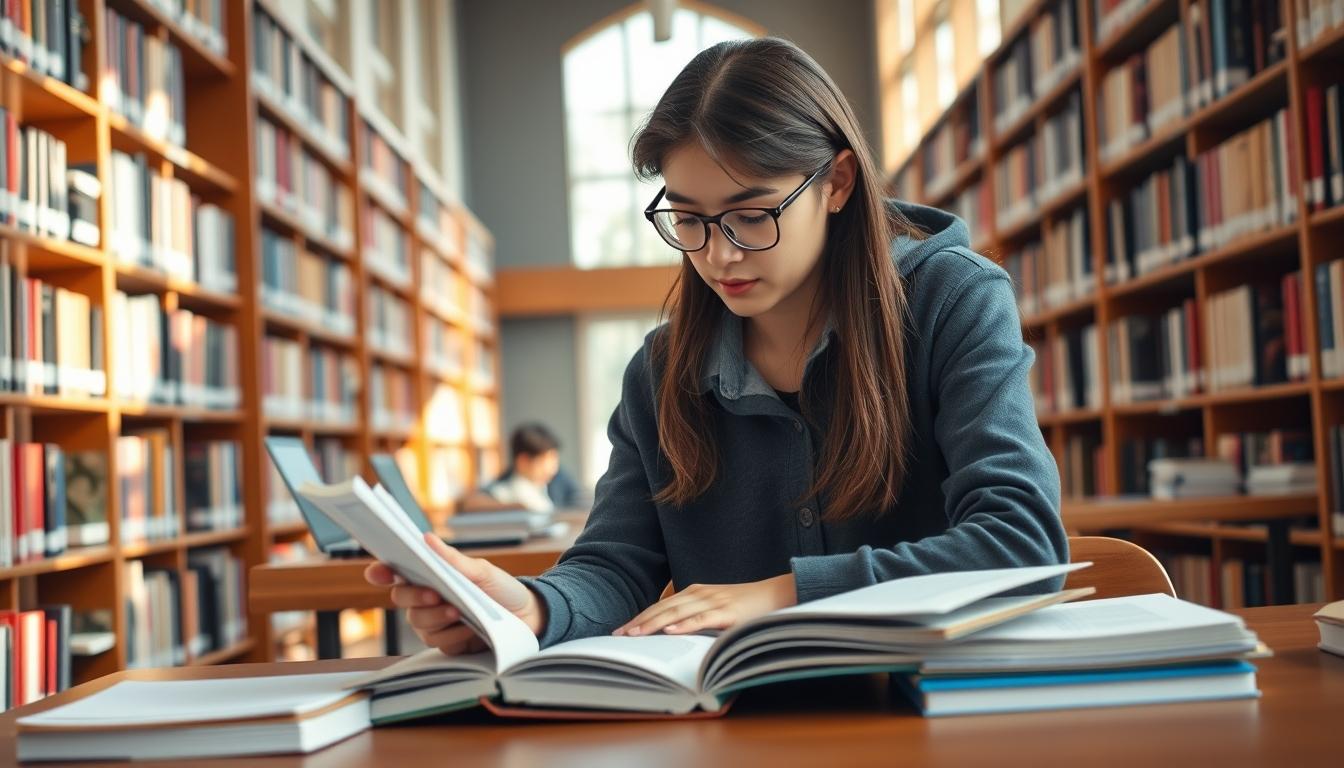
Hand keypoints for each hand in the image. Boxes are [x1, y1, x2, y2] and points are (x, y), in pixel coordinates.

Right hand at [363, 534, 547, 654]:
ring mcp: (435, 623)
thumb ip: (454, 560)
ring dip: (437, 617)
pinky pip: (439, 643)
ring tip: (457, 611)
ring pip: (418, 623)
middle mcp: (427, 600)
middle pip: (402, 599)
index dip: (381, 572)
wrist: (528, 616)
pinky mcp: (448, 644)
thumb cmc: (502, 589)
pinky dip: (453, 635)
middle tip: (433, 593)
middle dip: (415, 596)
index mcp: (431, 576)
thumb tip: (427, 539)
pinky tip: (468, 629)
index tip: (377, 572)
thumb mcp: (482, 571)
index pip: (397, 574)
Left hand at [613, 573, 796, 636]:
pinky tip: (670, 630)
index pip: (660, 606)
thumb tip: (671, 634)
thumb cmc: (743, 605)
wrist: (775, 595)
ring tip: (635, 634)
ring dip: (654, 624)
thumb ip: (694, 616)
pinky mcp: (727, 612)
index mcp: (694, 593)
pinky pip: (702, 619)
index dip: (640, 617)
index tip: (621, 631)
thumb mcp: (714, 608)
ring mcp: (713, 602)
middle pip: (662, 608)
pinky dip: (685, 624)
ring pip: (677, 613)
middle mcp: (699, 594)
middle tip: (619, 636)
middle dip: (639, 622)